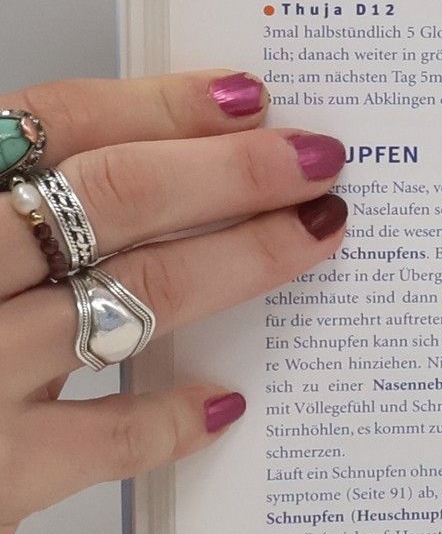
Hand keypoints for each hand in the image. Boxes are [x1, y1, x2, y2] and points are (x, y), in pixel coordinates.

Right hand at [0, 73, 347, 533]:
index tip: (246, 97)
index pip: (51, 117)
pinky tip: (222, 399)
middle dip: (235, 170)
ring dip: (244, 259)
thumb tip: (139, 157)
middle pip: (113, 192)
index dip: (161, 101)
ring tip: (312, 236)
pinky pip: (109, 436)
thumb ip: (4, 203)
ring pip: (137, 291)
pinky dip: (172, 416)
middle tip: (319, 158)